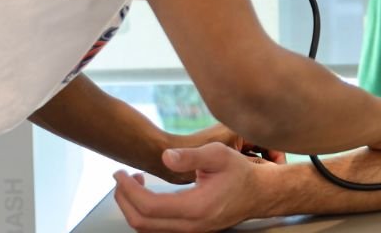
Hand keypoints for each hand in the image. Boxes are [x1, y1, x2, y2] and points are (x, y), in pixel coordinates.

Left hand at [114, 142, 270, 231]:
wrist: (260, 193)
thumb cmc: (241, 172)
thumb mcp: (219, 155)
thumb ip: (190, 156)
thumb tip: (164, 157)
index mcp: (195, 208)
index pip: (148, 206)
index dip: (128, 190)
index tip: (120, 173)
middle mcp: (190, 226)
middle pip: (141, 223)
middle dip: (123, 199)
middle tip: (120, 178)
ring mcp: (190, 232)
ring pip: (147, 229)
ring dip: (132, 207)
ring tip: (133, 184)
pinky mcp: (190, 230)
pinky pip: (158, 228)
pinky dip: (145, 213)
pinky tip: (149, 194)